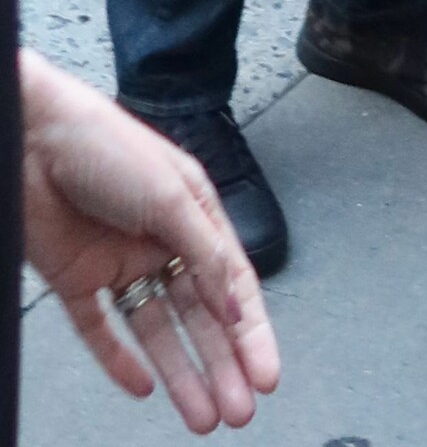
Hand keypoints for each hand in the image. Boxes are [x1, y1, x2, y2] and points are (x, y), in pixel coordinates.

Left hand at [21, 52, 277, 433]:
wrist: (33, 138)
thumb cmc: (106, 144)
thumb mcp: (171, 196)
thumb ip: (205, 255)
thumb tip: (235, 308)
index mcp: (195, 214)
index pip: (233, 283)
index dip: (252, 331)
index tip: (265, 374)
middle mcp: (162, 242)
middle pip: (199, 316)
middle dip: (221, 364)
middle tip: (238, 411)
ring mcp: (120, 263)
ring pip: (156, 331)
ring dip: (181, 373)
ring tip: (201, 416)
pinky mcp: (77, 279)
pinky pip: (101, 330)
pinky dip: (120, 360)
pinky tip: (141, 387)